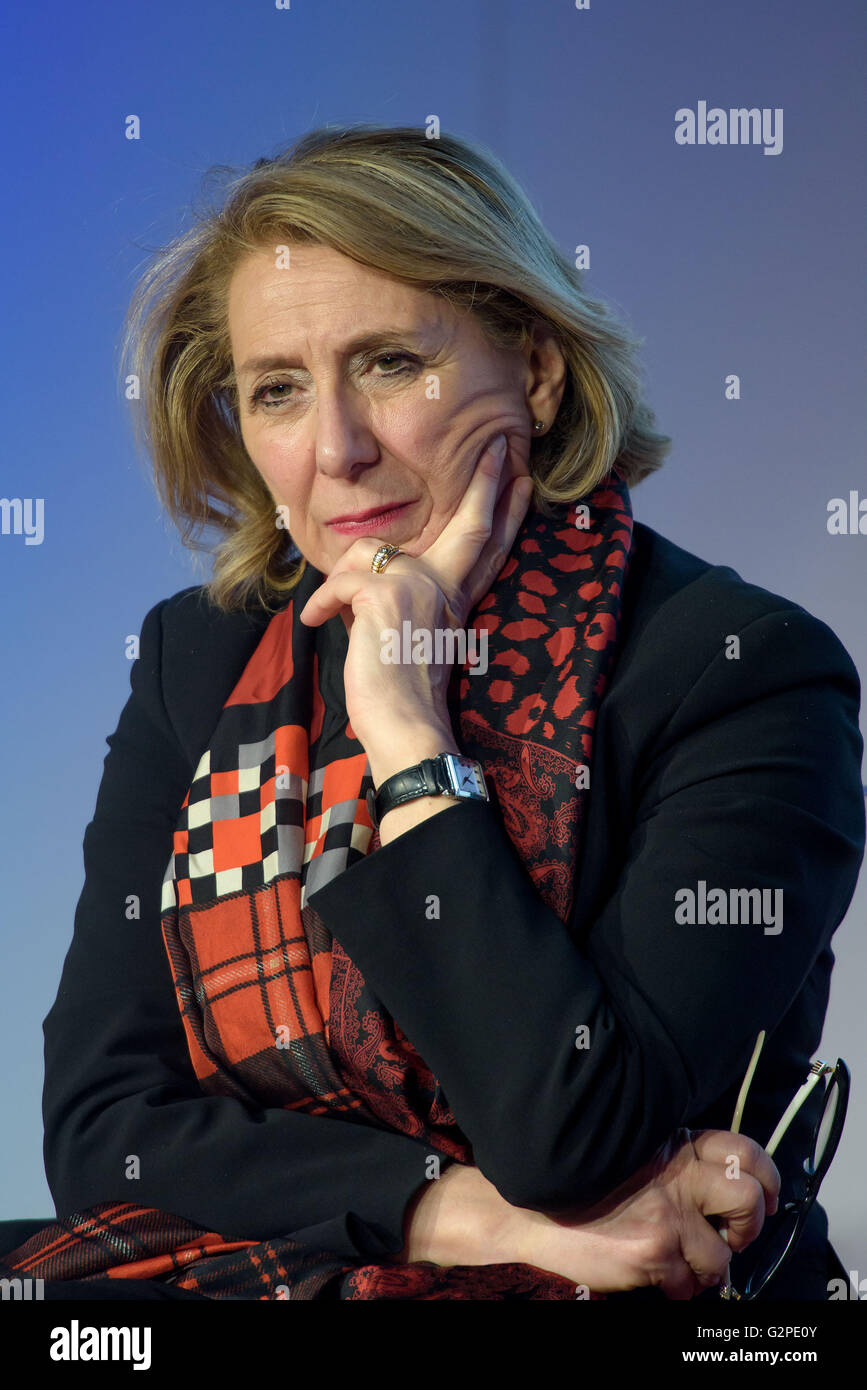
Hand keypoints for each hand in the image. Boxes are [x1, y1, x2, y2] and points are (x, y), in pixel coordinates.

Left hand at [297, 434, 532, 761]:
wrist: (405, 727)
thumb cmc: (398, 696)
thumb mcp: (403, 637)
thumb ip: (398, 601)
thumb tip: (365, 578)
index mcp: (453, 601)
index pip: (484, 548)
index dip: (502, 513)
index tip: (519, 479)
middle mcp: (443, 588)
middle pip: (473, 526)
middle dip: (487, 483)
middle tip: (499, 445)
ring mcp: (418, 586)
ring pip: (367, 552)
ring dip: (340, 580)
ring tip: (335, 612)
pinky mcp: (386, 594)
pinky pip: (340, 579)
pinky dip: (323, 602)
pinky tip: (320, 621)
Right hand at [504, 1128, 780, 1298]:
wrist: (530, 1209)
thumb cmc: (581, 1181)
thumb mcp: (632, 1151)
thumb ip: (673, 1157)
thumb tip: (716, 1183)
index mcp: (674, 1144)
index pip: (743, 1152)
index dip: (765, 1179)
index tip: (764, 1197)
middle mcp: (677, 1176)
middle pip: (748, 1201)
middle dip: (748, 1227)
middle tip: (730, 1235)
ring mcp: (667, 1215)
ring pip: (724, 1256)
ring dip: (708, 1269)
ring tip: (685, 1265)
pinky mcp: (653, 1253)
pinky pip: (691, 1286)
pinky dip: (679, 1288)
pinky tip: (658, 1277)